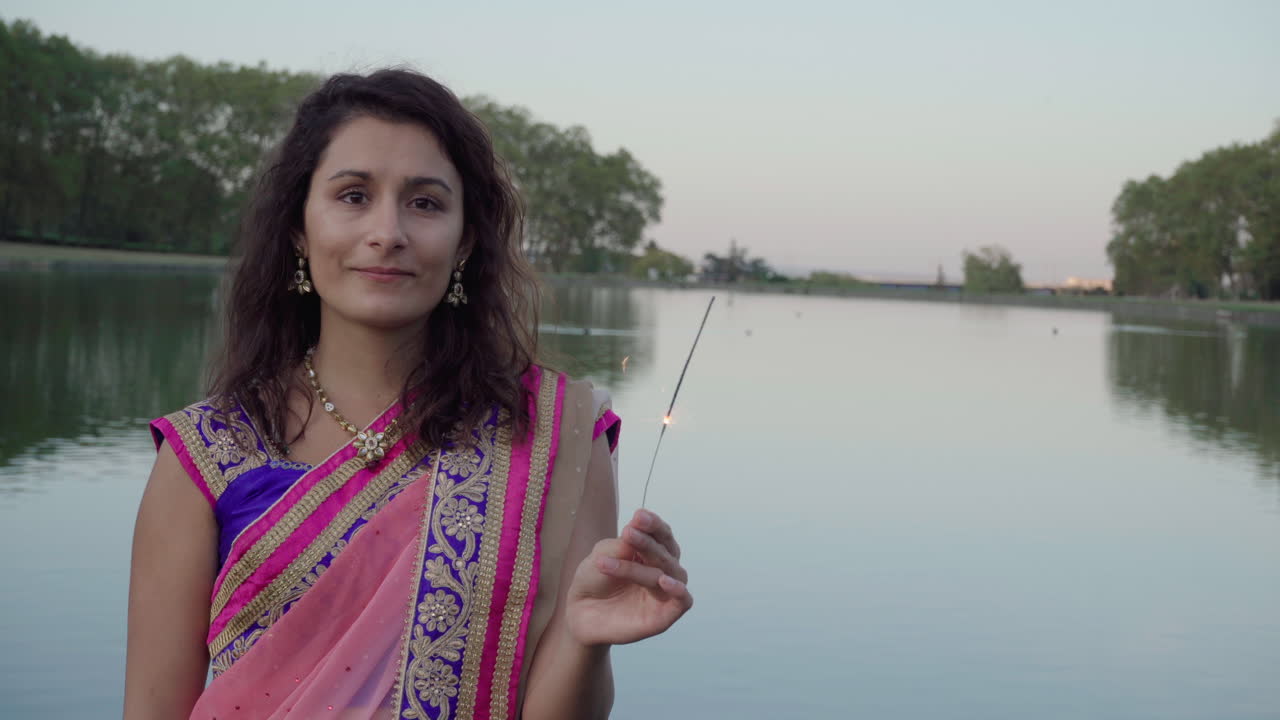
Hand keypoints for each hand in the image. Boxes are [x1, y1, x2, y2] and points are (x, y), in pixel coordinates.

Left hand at [564, 509, 692, 646]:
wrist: (580, 612)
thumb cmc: (594, 582)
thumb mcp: (603, 555)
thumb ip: (622, 545)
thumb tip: (637, 532)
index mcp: (651, 552)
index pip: (661, 535)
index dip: (653, 524)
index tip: (639, 516)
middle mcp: (662, 570)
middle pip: (666, 552)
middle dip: (648, 541)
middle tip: (628, 532)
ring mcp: (665, 593)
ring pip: (668, 573)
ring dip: (647, 562)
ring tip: (620, 557)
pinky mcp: (665, 615)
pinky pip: (683, 601)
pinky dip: (678, 590)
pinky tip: (663, 581)